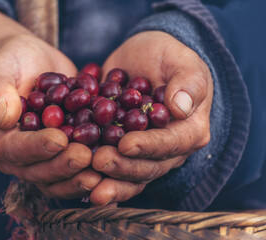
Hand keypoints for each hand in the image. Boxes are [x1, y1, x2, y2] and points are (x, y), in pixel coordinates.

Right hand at [0, 3, 100, 198]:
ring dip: (80, 176)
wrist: (26, 61)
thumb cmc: (6, 62)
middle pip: (39, 170)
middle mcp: (16, 157)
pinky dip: (94, 170)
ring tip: (102, 169)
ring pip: (59, 177)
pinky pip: (76, 170)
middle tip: (87, 156)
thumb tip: (5, 117)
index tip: (60, 140)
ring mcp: (41, 159)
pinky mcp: (63, 155)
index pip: (15, 149)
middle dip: (64, 165)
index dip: (38, 147)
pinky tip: (115, 165)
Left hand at [90, 31, 212, 204]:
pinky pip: (111, 173)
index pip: (171, 143)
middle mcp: (171, 150)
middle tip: (97, 160)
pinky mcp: (124, 156)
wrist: (144, 58)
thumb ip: (188, 83)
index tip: (126, 144)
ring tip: (85, 180)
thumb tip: (180, 108)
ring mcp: (146, 156)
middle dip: (123, 166)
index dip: (149, 146)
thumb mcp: (181, 60)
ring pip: (130, 177)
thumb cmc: (168, 56)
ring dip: (108, 181)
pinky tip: (75, 180)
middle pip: (149, 167)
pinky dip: (94, 178)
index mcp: (191, 130)